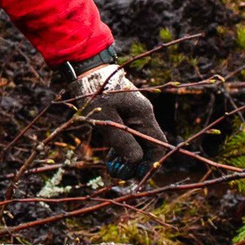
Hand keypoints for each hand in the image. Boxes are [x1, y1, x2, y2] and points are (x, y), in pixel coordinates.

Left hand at [69, 57, 164, 179]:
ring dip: (128, 154)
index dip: (149, 163)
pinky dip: (122, 144)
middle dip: (135, 161)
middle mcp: (143, 114)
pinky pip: (129, 132)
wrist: (87, 68)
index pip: (157, 144)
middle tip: (119, 174)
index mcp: (143, 114)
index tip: (135, 176)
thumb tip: (135, 161)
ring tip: (112, 166)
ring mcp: (134, 112)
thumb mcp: (105, 119)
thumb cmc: (95, 91)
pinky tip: (111, 153)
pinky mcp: (125, 111)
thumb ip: (121, 141)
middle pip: (147, 144)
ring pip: (138, 139)